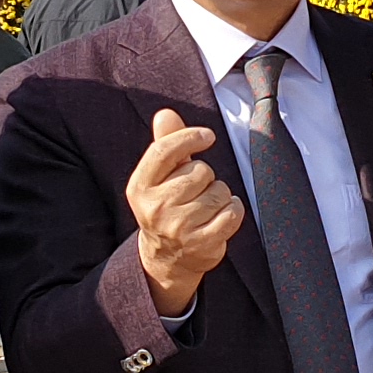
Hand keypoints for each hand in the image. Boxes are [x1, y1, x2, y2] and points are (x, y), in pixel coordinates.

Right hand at [124, 106, 242, 315]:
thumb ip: (165, 144)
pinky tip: (220, 216)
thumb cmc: (166, 206)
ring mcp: (179, 228)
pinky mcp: (202, 243)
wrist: (166, 258)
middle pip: (200, 171)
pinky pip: (232, 212)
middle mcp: (156, 208)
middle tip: (195, 192)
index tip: (207, 136)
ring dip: (219, 195)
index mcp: (140, 187)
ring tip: (205, 208)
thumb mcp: (159, 177)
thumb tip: (165, 114)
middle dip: (205, 177)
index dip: (189, 137)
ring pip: (219, 191)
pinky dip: (232, 210)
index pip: (164, 151)